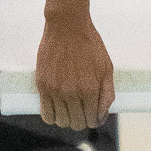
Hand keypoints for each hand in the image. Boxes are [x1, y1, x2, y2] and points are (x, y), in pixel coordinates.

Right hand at [36, 12, 114, 130]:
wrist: (67, 26)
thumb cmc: (89, 44)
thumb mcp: (107, 67)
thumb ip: (107, 93)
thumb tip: (102, 115)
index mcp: (90, 89)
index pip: (93, 120)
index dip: (94, 120)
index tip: (93, 114)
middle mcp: (72, 93)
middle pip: (77, 124)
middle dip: (81, 121)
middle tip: (82, 111)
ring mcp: (56, 90)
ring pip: (61, 122)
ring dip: (67, 120)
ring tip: (69, 109)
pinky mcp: (42, 85)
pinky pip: (46, 114)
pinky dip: (52, 116)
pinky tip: (57, 109)